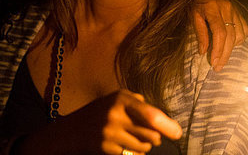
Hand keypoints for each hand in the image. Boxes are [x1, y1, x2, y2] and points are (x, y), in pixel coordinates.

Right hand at [22, 89, 181, 154]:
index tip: (177, 133)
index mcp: (120, 99)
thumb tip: (162, 117)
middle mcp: (115, 115)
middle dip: (156, 137)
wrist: (70, 131)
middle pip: (150, 133)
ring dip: (146, 146)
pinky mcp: (106, 149)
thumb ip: (136, 102)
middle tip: (153, 136)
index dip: (166, 124)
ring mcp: (109, 134)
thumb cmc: (98, 113)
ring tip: (137, 140)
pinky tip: (127, 147)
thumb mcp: (113, 100)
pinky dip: (135, 153)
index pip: (149, 113)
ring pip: (143, 146)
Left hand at [193, 0, 247, 71]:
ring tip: (221, 57)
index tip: (213, 62)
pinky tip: (230, 45)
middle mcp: (226, 9)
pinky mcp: (240, 13)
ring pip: (238, 35)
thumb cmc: (197, 1)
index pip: (219, 32)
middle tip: (218, 67)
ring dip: (231, 49)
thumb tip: (203, 51)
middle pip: (229, 36)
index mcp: (212, 8)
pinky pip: (244, 30)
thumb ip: (199, 32)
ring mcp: (235, 11)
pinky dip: (238, 40)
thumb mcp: (193, 14)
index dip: (217, 49)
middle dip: (224, 54)